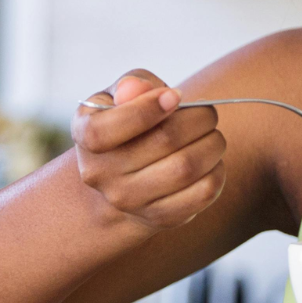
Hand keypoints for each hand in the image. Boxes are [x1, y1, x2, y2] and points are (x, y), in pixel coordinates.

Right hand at [73, 70, 225, 230]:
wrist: (122, 179)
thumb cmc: (127, 123)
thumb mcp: (119, 96)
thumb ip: (131, 84)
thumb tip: (138, 89)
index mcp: (84, 134)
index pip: (106, 130)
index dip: (146, 109)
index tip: (176, 96)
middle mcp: (100, 173)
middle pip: (163, 141)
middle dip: (198, 119)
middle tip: (208, 113)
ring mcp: (128, 200)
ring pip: (186, 168)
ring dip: (212, 144)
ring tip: (213, 135)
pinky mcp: (159, 218)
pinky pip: (201, 193)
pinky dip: (216, 172)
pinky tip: (212, 161)